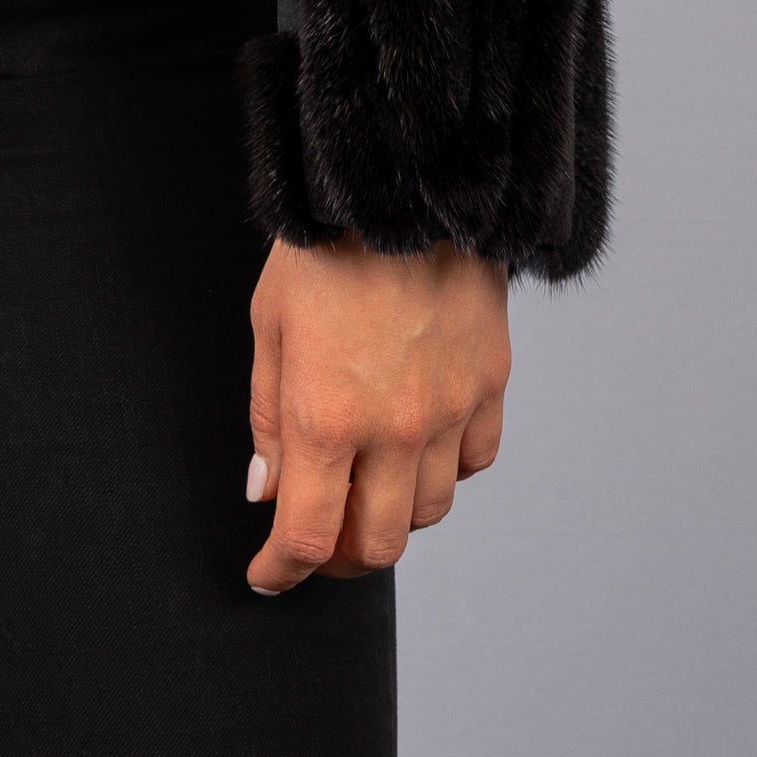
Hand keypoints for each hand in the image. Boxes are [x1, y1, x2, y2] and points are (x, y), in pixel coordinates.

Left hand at [244, 235, 509, 591]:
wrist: (404, 183)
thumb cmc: (326, 242)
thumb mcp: (269, 322)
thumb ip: (268, 416)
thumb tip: (266, 490)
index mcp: (328, 415)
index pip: (308, 537)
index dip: (282, 571)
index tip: (267, 574)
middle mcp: (396, 428)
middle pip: (376, 546)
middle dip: (338, 557)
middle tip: (316, 538)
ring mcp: (451, 410)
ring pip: (428, 513)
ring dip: (391, 513)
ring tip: (364, 484)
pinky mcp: (490, 386)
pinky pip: (473, 463)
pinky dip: (443, 471)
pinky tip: (417, 445)